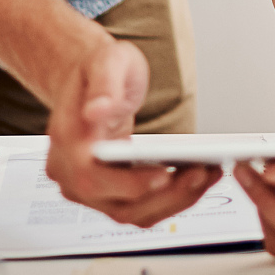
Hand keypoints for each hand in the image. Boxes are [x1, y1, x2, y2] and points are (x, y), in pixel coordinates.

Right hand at [43, 36, 220, 225]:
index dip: (130, 184)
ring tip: (207, 174)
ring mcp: (88, 188)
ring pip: (133, 213)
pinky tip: (196, 180)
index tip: (165, 175)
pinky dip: (170, 199)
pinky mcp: (108, 194)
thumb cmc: (98, 70)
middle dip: (165, 195)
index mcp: (66, 141)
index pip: (92, 177)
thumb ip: (104, 84)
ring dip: (174, 200)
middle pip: (118, 204)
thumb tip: (96, 110)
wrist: (91, 82)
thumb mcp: (106, 60)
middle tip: (201, 173)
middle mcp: (71, 173)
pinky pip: (140, 209)